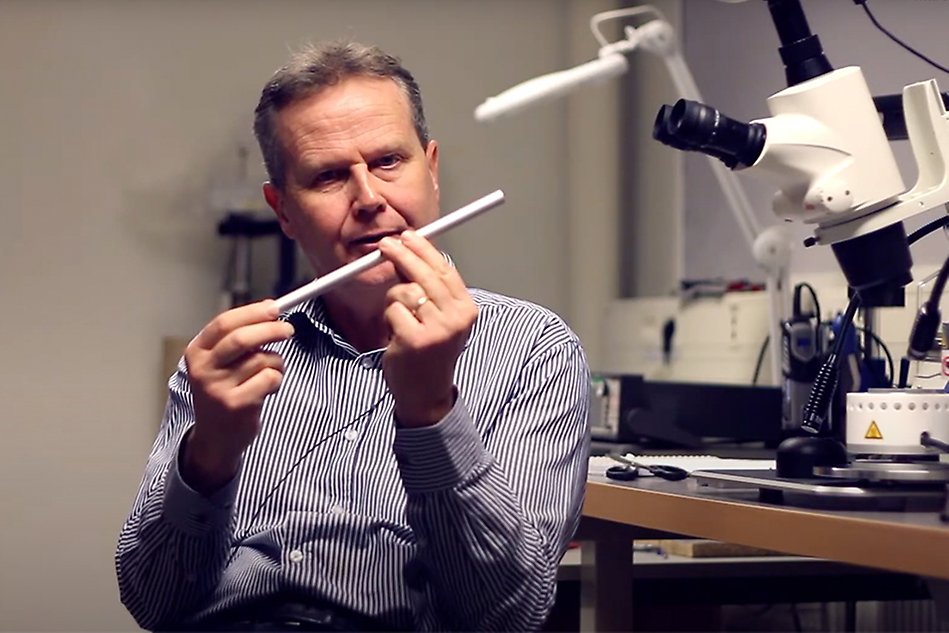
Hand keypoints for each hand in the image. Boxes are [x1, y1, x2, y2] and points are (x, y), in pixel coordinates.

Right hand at [181, 300, 293, 492]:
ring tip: (270, 372)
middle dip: (271, 330)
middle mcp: (203, 370)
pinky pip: (270, 378)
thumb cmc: (224, 392)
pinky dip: (277, 379)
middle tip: (288, 330)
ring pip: (262, 360)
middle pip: (242, 339)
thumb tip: (270, 311)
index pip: (224, 323)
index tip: (274, 308)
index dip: (252, 312)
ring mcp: (219, 388)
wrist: (215, 438)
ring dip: (276, 362)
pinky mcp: (237, 404)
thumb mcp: (219, 363)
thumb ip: (237, 340)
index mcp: (197, 352)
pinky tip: (268, 389)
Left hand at [377, 230, 476, 426]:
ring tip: (400, 321)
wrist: (426, 394)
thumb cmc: (430, 353)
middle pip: (425, 273)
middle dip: (402, 255)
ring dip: (393, 302)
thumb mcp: (440, 318)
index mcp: (466, 309)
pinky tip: (396, 335)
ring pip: (404, 292)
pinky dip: (389, 319)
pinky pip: (392, 311)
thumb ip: (429, 289)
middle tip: (385, 246)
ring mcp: (437, 330)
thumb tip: (408, 253)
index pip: (445, 269)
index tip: (407, 237)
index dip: (424, 249)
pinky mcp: (415, 340)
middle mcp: (456, 318)